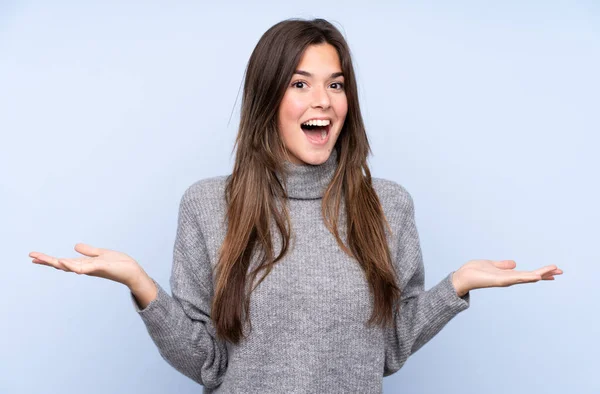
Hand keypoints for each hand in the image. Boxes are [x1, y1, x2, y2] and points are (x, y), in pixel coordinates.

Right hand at [29, 243, 146, 288]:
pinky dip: (76, 266)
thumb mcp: (101, 254)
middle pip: (63, 264)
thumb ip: (89, 251)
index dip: (48, 259)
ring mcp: (92, 269)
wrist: (133, 272)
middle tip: (31, 256)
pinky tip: (67, 263)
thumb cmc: (119, 264)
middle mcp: (85, 268)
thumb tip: (75, 246)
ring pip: (71, 266)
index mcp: (84, 264)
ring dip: (58, 262)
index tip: (33, 256)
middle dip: (47, 261)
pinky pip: (86, 267)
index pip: (63, 261)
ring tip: (44, 258)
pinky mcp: (101, 267)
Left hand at [451, 260, 562, 296]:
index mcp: (507, 275)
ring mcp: (505, 280)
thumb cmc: (473, 272)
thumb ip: (502, 265)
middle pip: (531, 276)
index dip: (541, 272)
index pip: (528, 273)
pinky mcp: (500, 280)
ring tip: (554, 271)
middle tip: (561, 271)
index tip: (554, 270)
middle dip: (546, 274)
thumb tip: (513, 263)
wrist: (461, 277)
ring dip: (540, 274)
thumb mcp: (491, 264)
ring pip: (527, 277)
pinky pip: (516, 278)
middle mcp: (509, 279)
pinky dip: (527, 277)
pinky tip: (536, 276)